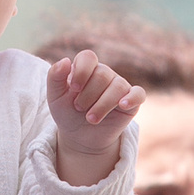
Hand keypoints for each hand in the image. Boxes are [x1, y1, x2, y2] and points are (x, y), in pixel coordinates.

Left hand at [46, 49, 144, 181]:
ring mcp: (119, 86)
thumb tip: (65, 60)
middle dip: (87, 94)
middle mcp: (104, 74)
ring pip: (117, 86)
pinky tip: (122, 105)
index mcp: (86, 68)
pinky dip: (132, 98)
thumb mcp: (55, 97)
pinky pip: (138, 94)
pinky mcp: (132, 101)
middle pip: (102, 74)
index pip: (88, 57)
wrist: (80, 137)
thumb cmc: (67, 113)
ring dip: (102, 105)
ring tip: (91, 119)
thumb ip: (55, 77)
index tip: (73, 88)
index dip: (81, 71)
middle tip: (78, 108)